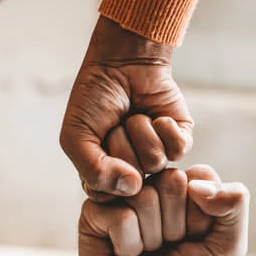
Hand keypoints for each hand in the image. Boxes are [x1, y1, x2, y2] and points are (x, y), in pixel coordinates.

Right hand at [60, 16, 193, 199]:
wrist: (121, 61)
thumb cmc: (94, 98)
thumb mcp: (76, 136)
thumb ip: (93, 171)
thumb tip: (132, 188)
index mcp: (105, 176)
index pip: (105, 194)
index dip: (100, 166)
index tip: (95, 139)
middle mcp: (132, 172)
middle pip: (132, 180)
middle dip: (120, 143)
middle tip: (116, 123)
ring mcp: (156, 158)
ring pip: (154, 162)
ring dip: (140, 130)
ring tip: (133, 116)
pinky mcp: (179, 142)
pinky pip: (177, 149)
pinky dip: (164, 127)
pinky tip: (154, 115)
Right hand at [77, 166, 248, 255]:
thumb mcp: (227, 246)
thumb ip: (235, 204)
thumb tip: (199, 182)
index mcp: (185, 189)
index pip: (201, 175)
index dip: (203, 215)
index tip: (194, 238)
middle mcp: (152, 186)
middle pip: (172, 181)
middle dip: (176, 225)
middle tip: (166, 248)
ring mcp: (121, 197)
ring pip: (145, 198)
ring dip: (151, 239)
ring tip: (145, 254)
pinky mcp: (93, 213)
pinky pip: (120, 216)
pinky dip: (128, 246)